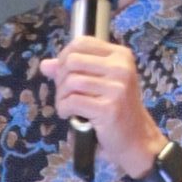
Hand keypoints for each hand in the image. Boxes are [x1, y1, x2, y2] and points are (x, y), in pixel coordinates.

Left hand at [40, 37, 159, 177]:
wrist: (135, 139)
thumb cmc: (116, 109)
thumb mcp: (98, 83)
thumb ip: (73, 71)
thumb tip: (45, 65)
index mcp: (120, 56)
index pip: (82, 43)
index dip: (64, 56)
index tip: (64, 73)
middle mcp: (121, 68)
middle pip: (72, 61)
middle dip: (60, 78)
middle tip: (66, 94)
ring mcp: (117, 88)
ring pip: (70, 82)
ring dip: (61, 97)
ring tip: (68, 107)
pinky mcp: (109, 108)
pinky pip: (72, 101)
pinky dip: (64, 109)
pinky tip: (70, 115)